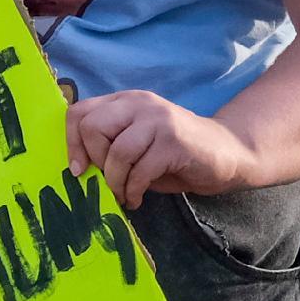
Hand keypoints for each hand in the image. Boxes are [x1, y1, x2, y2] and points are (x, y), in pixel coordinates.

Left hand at [67, 90, 260, 207]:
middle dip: (96, 162)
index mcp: (125, 102)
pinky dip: (134, 191)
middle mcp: (139, 103)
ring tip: (126, 194)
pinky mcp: (174, 141)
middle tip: (110, 180)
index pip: (79, 113)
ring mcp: (158, 119)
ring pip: (117, 153)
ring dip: (116, 183)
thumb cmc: (175, 154)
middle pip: (92, 128)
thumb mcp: (136, 144)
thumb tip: (78, 170)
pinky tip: (138, 198)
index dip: (72, 144)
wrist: (227, 152)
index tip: (80, 170)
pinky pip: (140, 171)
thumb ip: (109, 146)